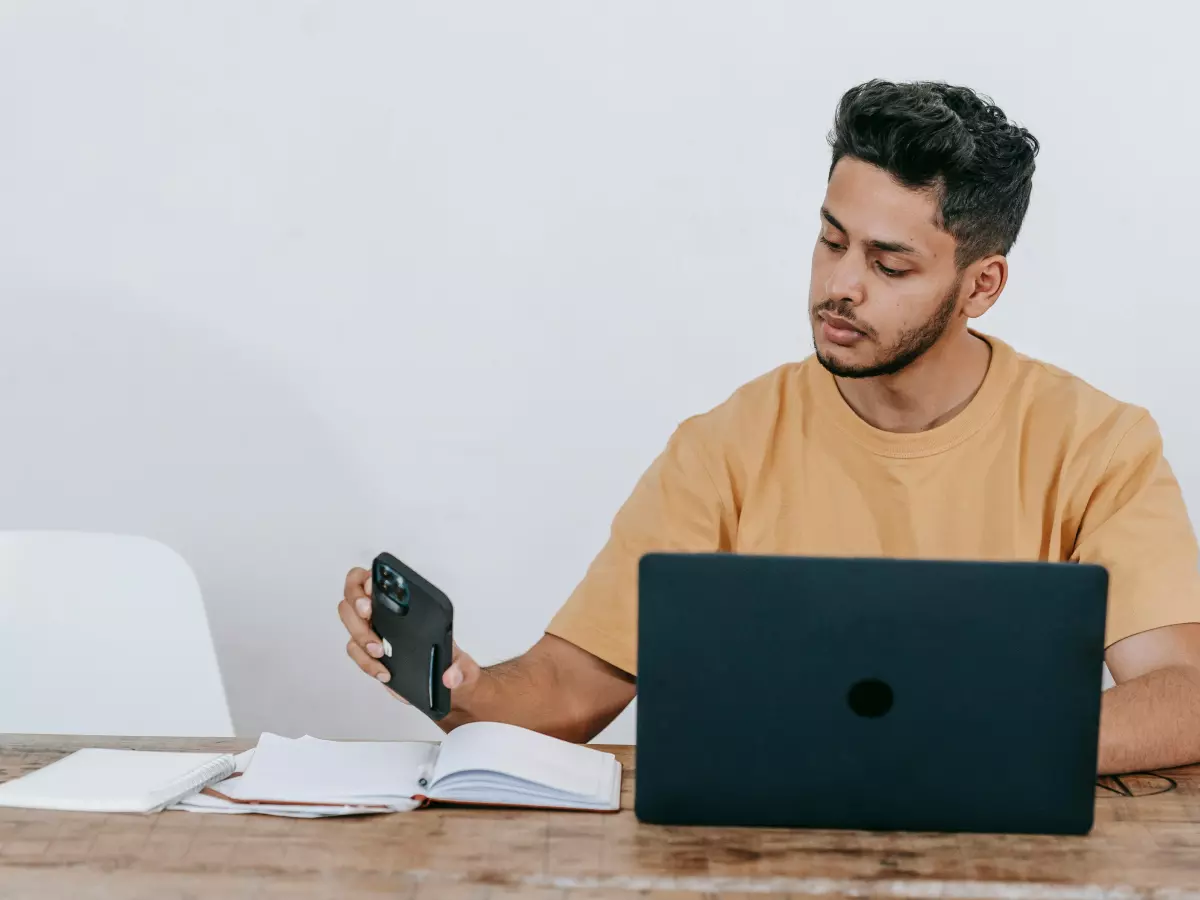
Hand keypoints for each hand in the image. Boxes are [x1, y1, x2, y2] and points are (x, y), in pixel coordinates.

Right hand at [338, 566, 480, 702]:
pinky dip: (365, 661)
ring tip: (379, 651)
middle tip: (368, 614)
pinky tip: (383, 672)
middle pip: (353, 594)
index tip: (374, 587)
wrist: (444, 684)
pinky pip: (354, 650)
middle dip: (357, 602)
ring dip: (360, 634)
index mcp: (406, 601)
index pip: (379, 577)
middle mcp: (384, 611)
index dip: (371, 578)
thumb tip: (449, 678)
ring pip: (350, 621)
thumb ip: (460, 671)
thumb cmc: (450, 662)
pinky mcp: (367, 651)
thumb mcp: (463, 665)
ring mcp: (372, 629)